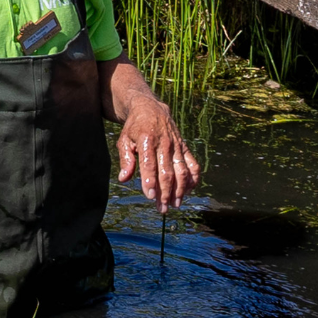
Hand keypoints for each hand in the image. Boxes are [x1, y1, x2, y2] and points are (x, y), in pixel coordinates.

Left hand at [113, 75, 197, 208]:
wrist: (151, 109)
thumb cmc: (135, 128)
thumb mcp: (124, 140)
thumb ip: (125, 160)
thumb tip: (124, 178)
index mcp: (147, 140)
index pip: (149, 164)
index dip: (150, 181)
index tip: (150, 196)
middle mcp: (165, 143)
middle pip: (168, 172)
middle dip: (165, 192)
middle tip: (161, 208)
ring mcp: (177, 145)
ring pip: (182, 171)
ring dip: (180, 190)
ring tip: (174, 205)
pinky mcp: (184, 147)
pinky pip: (193, 165)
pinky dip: (193, 179)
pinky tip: (188, 191)